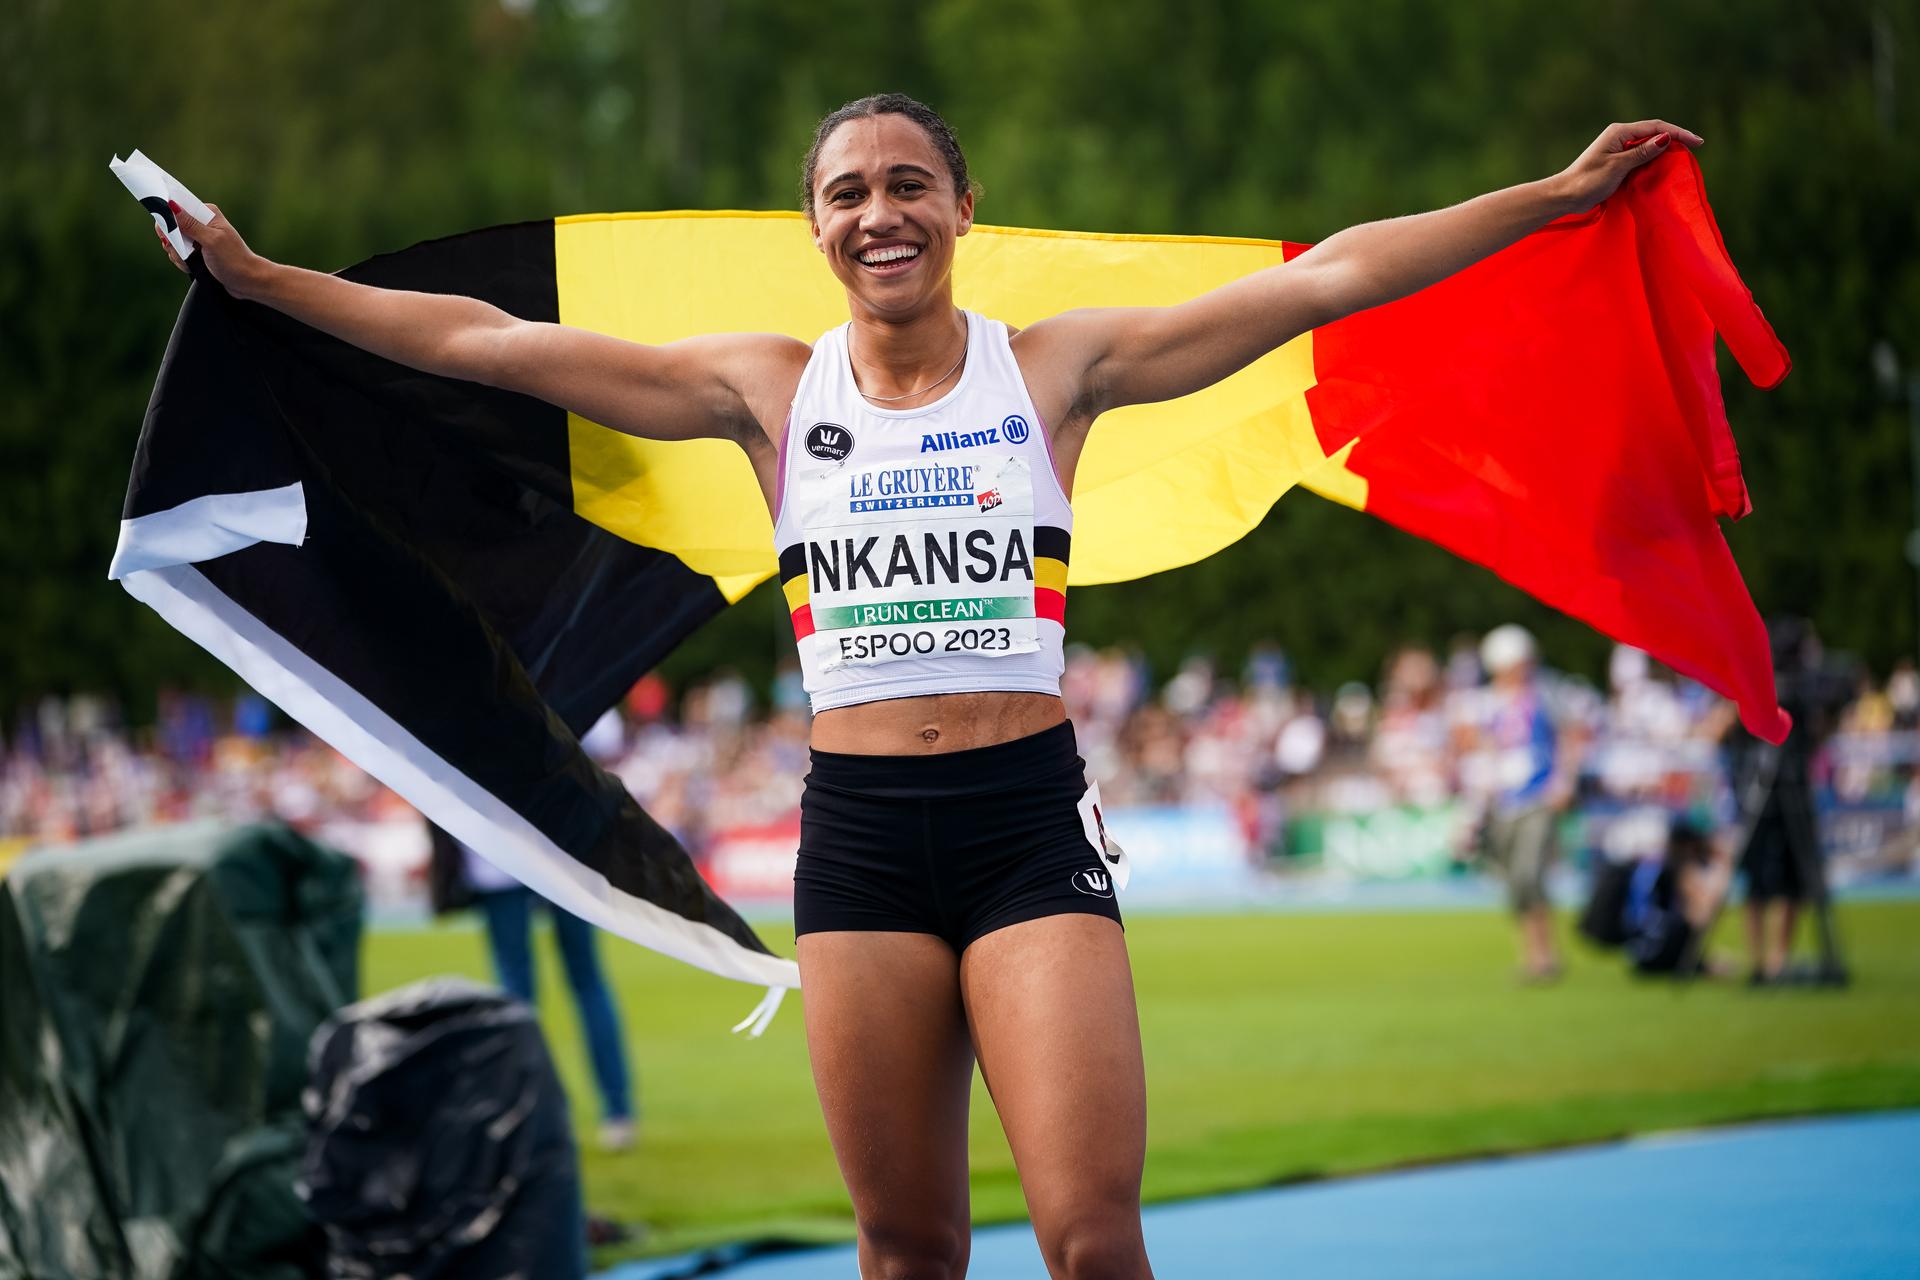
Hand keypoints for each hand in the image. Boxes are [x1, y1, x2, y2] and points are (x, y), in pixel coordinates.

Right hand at [154, 200, 267, 296]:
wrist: (247, 282)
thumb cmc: (234, 260)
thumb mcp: (211, 240)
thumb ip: (190, 224)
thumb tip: (171, 205)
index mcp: (207, 213)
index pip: (176, 206)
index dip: (167, 219)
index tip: (168, 234)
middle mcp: (201, 222)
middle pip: (170, 225)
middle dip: (172, 241)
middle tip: (183, 252)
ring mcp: (198, 237)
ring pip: (172, 241)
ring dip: (177, 254)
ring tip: (191, 262)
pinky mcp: (196, 251)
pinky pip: (178, 252)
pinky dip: (181, 261)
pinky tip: (191, 267)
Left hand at [1554, 120, 1703, 213]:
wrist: (1565, 195)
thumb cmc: (1588, 181)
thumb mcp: (1618, 166)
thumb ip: (1642, 152)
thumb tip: (1666, 138)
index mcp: (1620, 132)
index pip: (1656, 127)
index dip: (1679, 133)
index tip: (1697, 143)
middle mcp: (1620, 136)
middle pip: (1654, 134)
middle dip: (1675, 140)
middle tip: (1694, 150)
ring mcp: (1618, 149)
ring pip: (1649, 145)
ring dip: (1665, 150)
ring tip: (1683, 158)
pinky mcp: (1617, 161)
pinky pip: (1641, 157)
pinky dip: (1654, 160)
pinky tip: (1664, 167)